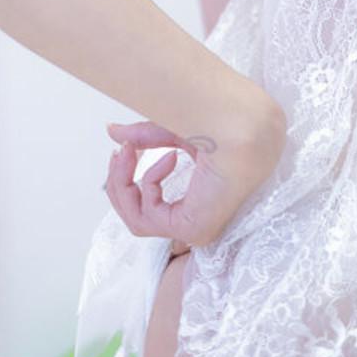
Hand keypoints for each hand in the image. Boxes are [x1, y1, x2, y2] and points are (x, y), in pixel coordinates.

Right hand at [104, 113, 283, 250]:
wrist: (244, 126)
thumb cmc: (224, 128)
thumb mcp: (174, 133)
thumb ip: (146, 139)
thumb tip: (112, 132)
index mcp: (197, 203)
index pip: (149, 208)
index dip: (127, 181)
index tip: (125, 149)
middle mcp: (195, 219)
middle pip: (136, 215)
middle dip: (119, 182)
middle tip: (120, 152)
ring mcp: (194, 229)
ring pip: (136, 220)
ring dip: (124, 183)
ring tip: (128, 153)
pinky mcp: (192, 229)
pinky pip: (147, 218)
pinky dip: (148, 182)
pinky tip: (167, 158)